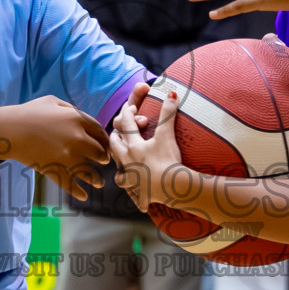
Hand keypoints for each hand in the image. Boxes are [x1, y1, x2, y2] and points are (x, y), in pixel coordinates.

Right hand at [0, 96, 109, 201]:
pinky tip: (83, 196)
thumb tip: (82, 117)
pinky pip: (70, 184)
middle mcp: (77, 139)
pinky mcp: (54, 169)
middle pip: (99, 152)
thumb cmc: (30, 112)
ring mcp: (66, 156)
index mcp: (77, 119)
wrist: (9, 129)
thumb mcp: (53, 102)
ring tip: (100, 182)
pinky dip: (78, 192)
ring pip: (89, 171)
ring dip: (96, 179)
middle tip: (104, 161)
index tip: (105, 144)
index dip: (105, 139)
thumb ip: (71, 109)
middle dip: (103, 157)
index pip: (100, 131)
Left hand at [110, 83, 183, 209]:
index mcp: (133, 147)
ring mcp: (133, 180)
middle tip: (118, 134)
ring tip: (124, 167)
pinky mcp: (141, 195)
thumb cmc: (167, 160)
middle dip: (115, 139)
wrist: (172, 187)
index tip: (129, 107)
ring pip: (119, 174)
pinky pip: (136, 196)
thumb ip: (168, 113)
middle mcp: (128, 163)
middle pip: (115, 148)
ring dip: (120, 169)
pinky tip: (138, 195)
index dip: (128, 114)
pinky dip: (137, 195)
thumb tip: (172, 92)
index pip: (126, 125)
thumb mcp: (167, 135)